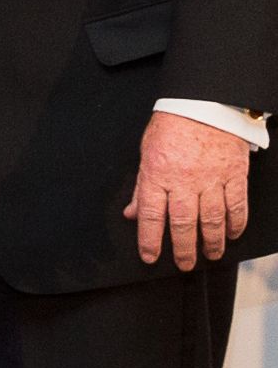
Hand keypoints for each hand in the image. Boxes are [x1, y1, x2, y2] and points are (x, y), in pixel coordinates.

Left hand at [123, 109, 252, 269]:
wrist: (202, 103)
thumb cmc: (171, 126)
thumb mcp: (146, 153)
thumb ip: (142, 186)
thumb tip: (132, 213)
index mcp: (157, 173)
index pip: (150, 214)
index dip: (149, 240)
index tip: (149, 257)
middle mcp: (184, 180)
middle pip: (182, 223)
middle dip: (182, 249)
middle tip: (184, 264)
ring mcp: (212, 178)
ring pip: (212, 220)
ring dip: (211, 242)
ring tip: (209, 255)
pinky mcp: (234, 175)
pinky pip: (237, 206)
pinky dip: (235, 224)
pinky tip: (232, 235)